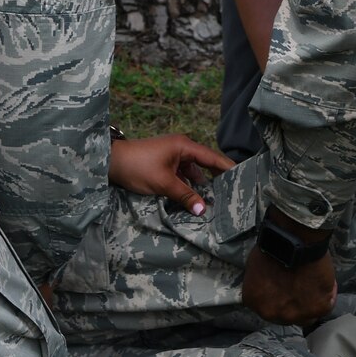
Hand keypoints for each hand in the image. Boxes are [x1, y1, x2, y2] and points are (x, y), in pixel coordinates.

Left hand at [108, 133, 234, 214]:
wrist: (111, 162)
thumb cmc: (137, 167)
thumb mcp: (163, 183)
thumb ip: (184, 195)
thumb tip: (203, 210)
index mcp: (184, 146)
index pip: (213, 158)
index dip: (229, 167)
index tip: (244, 177)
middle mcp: (181, 148)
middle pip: (205, 164)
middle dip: (217, 179)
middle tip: (233, 193)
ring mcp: (173, 156)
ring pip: (193, 172)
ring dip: (201, 185)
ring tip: (215, 201)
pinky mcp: (165, 164)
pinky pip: (183, 175)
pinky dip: (189, 186)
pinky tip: (194, 199)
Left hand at [241, 241, 336, 324]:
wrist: (295, 240)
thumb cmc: (274, 246)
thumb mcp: (255, 266)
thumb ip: (260, 283)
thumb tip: (267, 286)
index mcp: (254, 301)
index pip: (267, 308)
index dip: (279, 299)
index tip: (285, 291)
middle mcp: (271, 313)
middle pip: (286, 316)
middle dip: (293, 304)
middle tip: (301, 289)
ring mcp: (294, 314)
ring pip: (306, 316)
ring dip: (310, 304)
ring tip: (315, 286)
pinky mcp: (317, 309)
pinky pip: (326, 306)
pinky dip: (328, 295)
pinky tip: (326, 283)